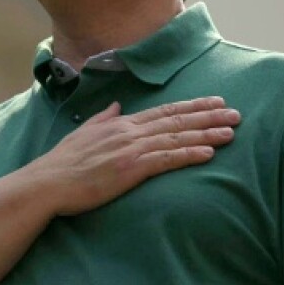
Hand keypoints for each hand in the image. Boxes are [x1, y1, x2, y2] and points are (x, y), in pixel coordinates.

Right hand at [28, 96, 239, 216]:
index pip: (163, 112)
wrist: (48, 182)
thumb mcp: (82, 133)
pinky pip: (166, 159)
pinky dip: (189, 154)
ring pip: (176, 137)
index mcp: (120, 124)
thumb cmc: (62, 163)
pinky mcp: (131, 169)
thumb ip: (103, 118)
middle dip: (208, 116)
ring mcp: (131, 149)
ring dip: (206, 134)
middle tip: (235, 113)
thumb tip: (116, 106)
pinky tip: (208, 153)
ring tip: (231, 132)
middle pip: (176, 120)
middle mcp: (129, 132)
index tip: (214, 102)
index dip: (191, 106)